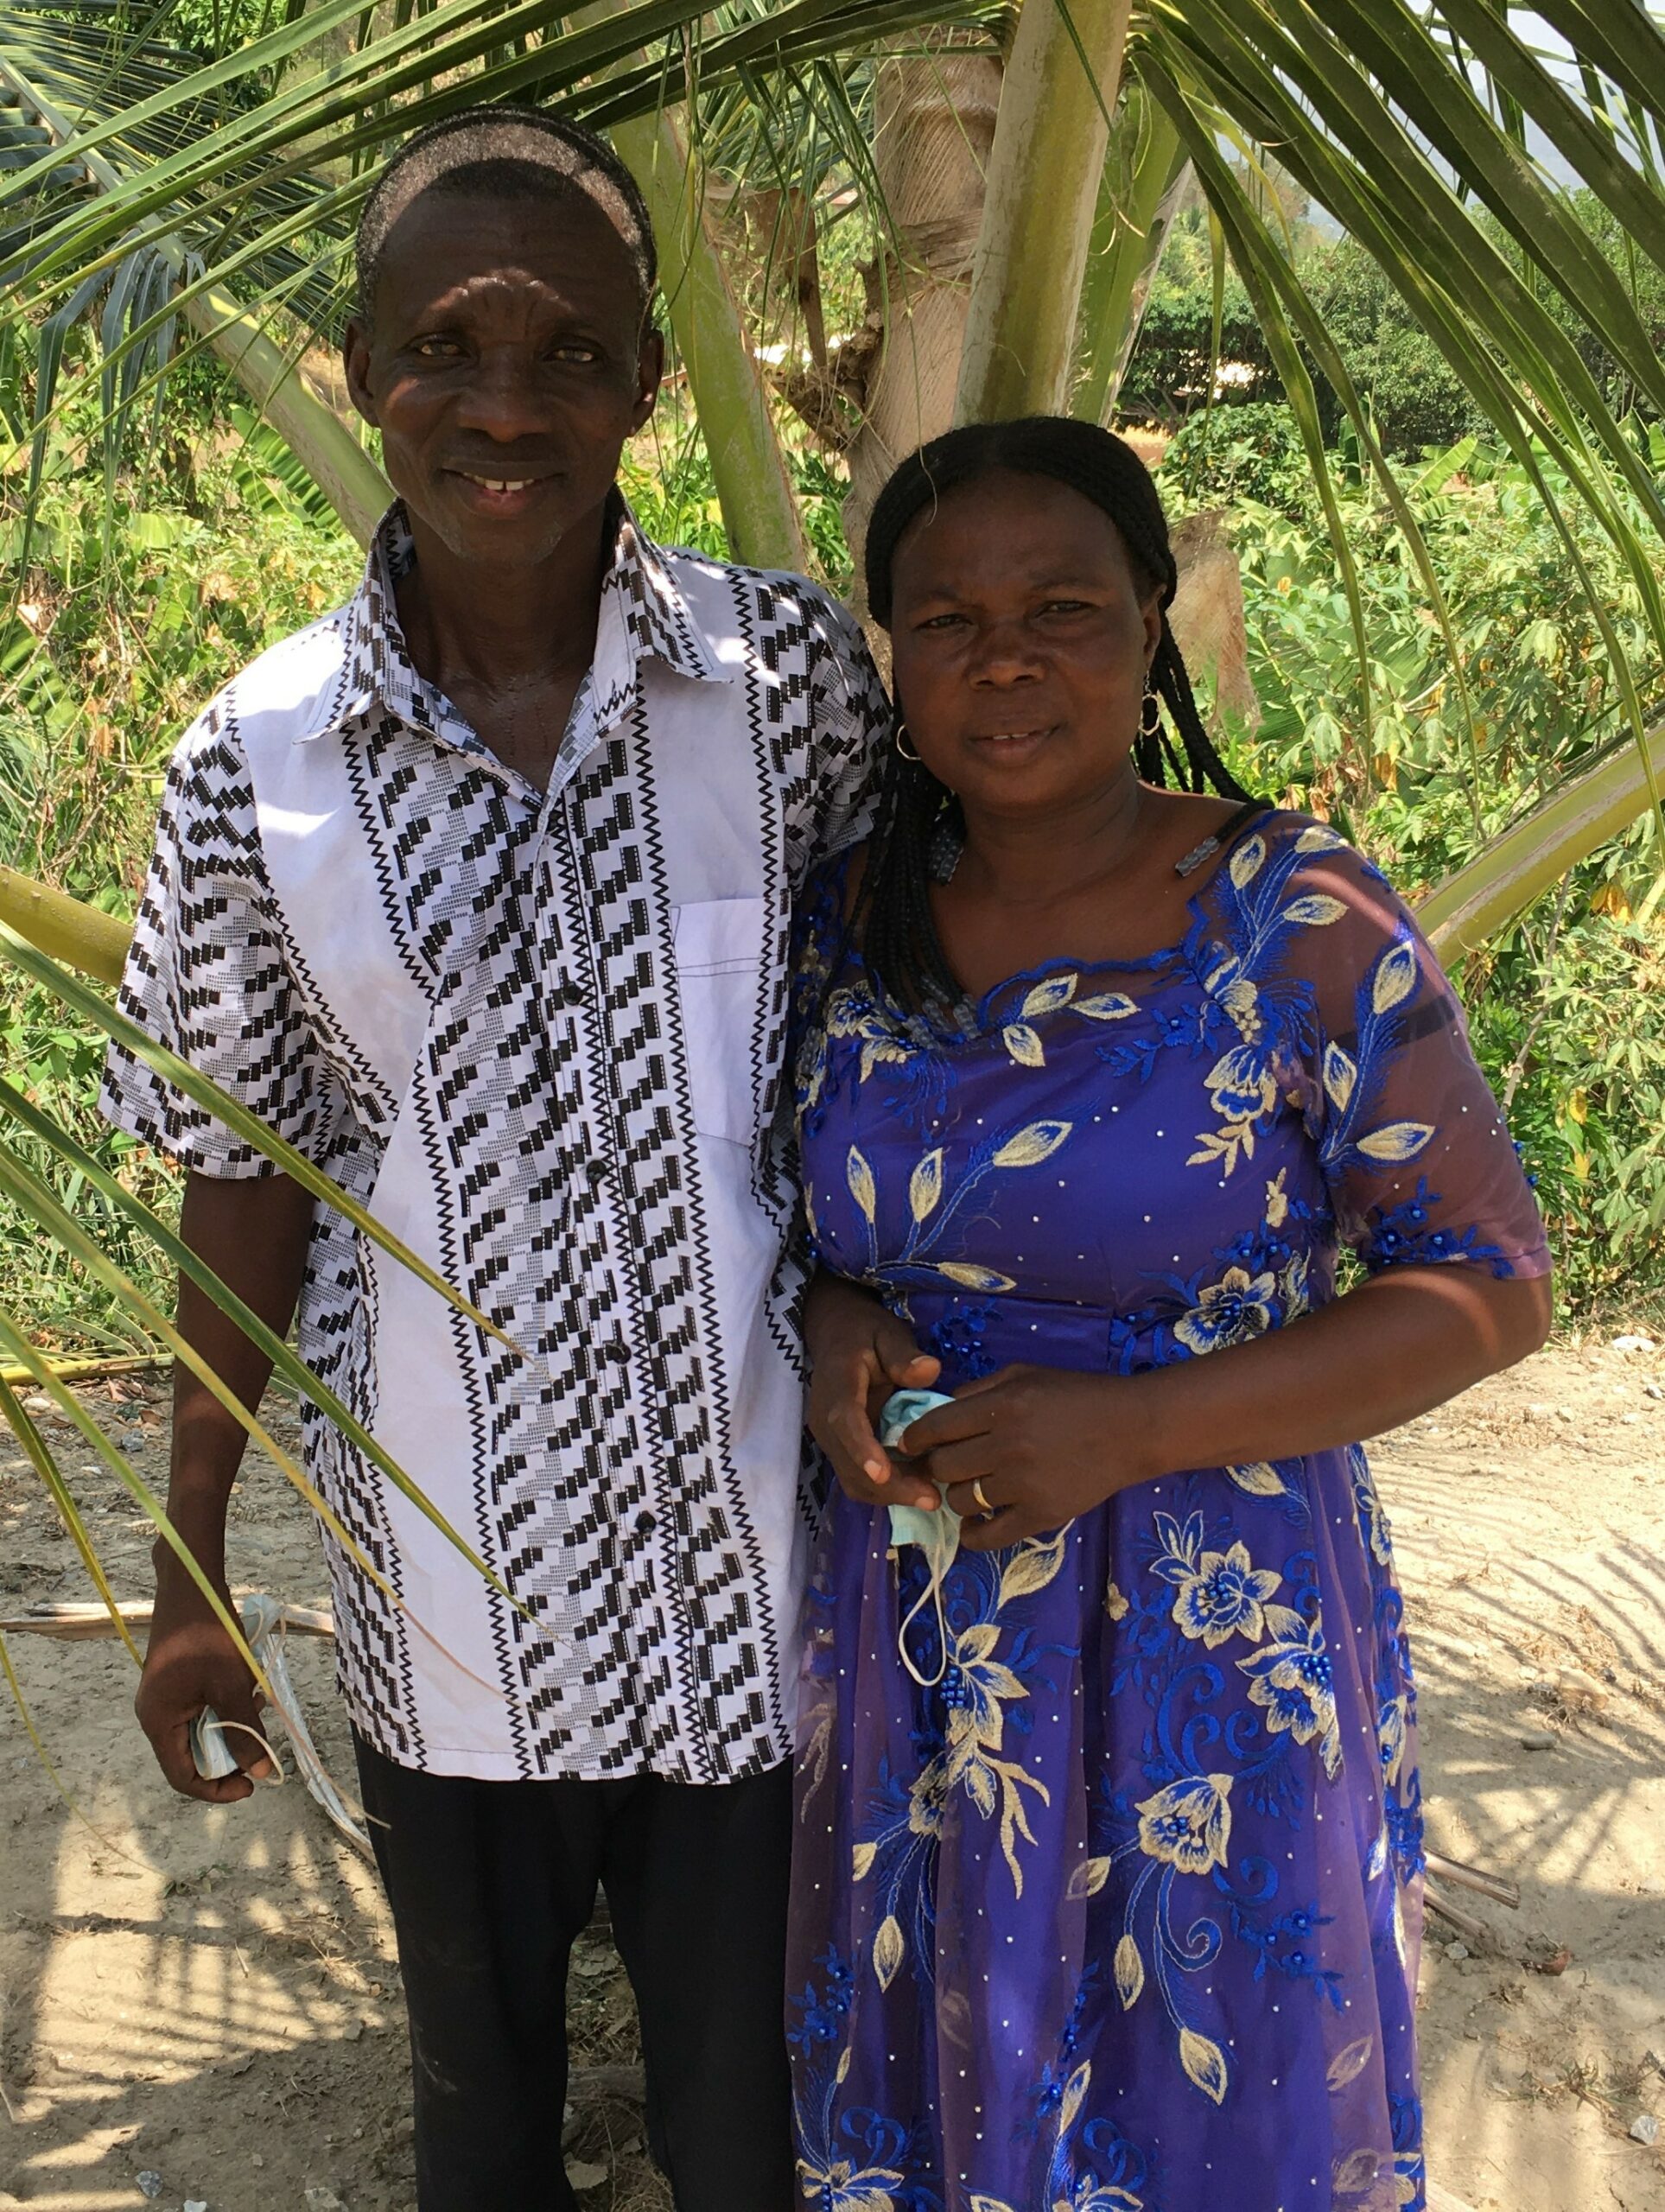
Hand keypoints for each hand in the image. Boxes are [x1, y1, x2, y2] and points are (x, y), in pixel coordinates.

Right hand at [136, 1563, 272, 1803]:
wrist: (191, 1583)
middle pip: (191, 1756)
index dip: (216, 1789)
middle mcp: (155, 1715)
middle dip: (229, 1754)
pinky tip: (248, 1687)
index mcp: (159, 1722)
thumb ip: (244, 1730)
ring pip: (199, 1730)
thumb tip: (260, 1771)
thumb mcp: (231, 1685)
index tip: (251, 1786)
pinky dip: (225, 1706)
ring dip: (231, 1726)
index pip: (182, 1777)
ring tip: (257, 1707)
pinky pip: (200, 1708)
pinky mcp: (176, 1681)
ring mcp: (164, 1697)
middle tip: (261, 1746)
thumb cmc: (207, 1634)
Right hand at [804, 1272, 942, 1509]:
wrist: (836, 1334)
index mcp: (837, 1386)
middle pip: (850, 1464)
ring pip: (853, 1479)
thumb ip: (905, 1354)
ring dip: (888, 1494)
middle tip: (932, 1498)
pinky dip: (885, 1488)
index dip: (862, 1449)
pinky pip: (858, 1478)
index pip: (844, 1421)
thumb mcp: (888, 1333)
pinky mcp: (840, 1449)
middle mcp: (825, 1419)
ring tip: (929, 1496)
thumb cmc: (865, 1332)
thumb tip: (930, 1371)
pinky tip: (916, 1487)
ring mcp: (829, 1438)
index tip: (883, 1472)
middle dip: (889, 1487)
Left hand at [893, 1365, 1143, 1550]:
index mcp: (1003, 1406)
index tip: (912, 1443)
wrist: (1132, 1429)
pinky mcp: (1041, 1514)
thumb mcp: (1025, 1375)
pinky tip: (973, 1524)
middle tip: (944, 1465)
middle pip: (944, 1466)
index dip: (914, 1437)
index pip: (935, 1427)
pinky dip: (973, 1534)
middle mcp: (1008, 1445)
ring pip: (961, 1500)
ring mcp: (1024, 1484)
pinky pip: (990, 1536)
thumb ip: (979, 1390)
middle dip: (936, 1466)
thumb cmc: (1077, 1394)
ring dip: (957, 1495)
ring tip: (969, 1487)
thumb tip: (938, 1411)